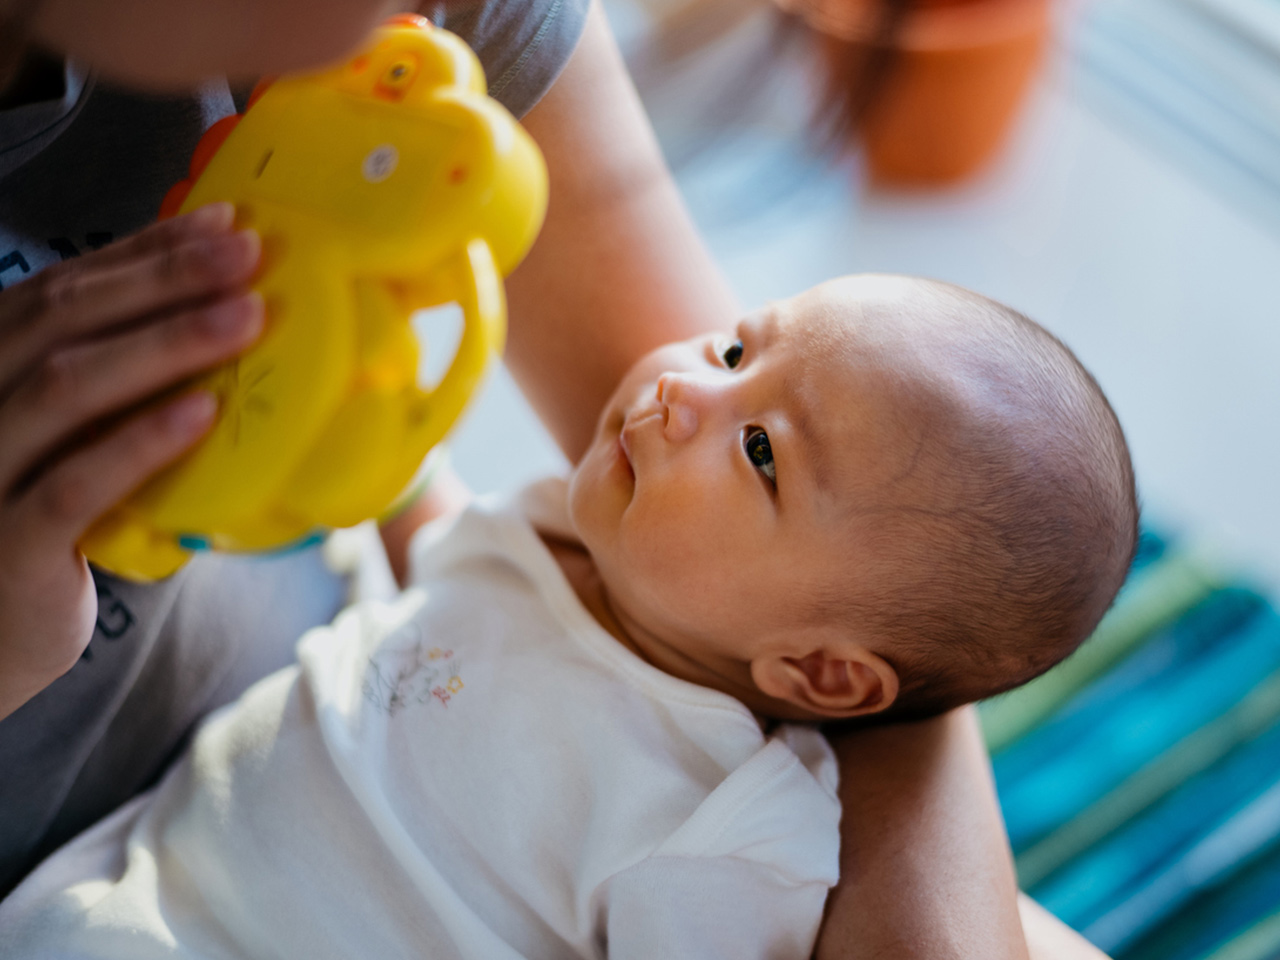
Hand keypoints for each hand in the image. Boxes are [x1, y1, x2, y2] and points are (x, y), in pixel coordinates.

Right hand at [0, 203, 262, 720]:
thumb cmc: (40, 523)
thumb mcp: (66, 437)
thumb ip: (111, 376)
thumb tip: (211, 299)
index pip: (63, 290)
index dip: (144, 253)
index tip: (226, 227)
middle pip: (62, 321)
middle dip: (162, 282)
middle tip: (249, 257)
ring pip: (65, 389)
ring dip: (163, 346)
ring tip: (246, 318)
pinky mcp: (8, 545)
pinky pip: (73, 484)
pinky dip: (140, 442)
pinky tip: (204, 413)